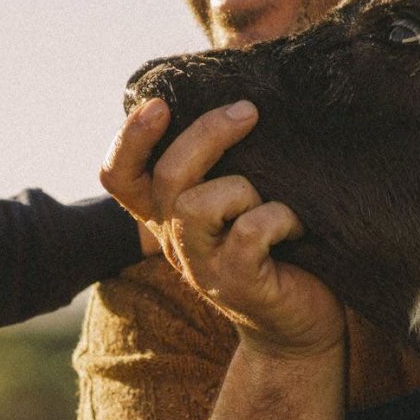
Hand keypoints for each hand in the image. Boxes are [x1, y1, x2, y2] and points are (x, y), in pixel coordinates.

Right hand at [101, 99, 343, 359]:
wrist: (300, 325)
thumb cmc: (275, 249)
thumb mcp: (239, 201)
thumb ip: (222, 164)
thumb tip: (237, 95)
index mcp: (166, 216)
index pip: (119, 177)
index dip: (128, 139)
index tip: (158, 104)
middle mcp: (174, 241)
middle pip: (167, 177)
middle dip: (206, 135)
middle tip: (248, 111)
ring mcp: (202, 267)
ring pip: (195, 205)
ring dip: (241, 188)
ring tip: (273, 199)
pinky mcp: (238, 285)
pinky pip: (248, 233)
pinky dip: (278, 218)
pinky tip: (296, 226)